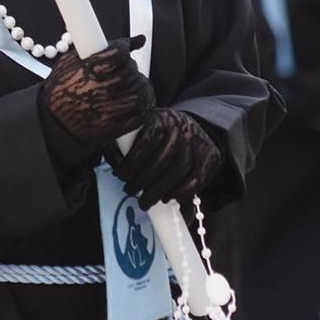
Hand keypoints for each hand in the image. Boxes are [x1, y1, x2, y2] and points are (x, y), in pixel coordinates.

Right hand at [39, 36, 153, 147]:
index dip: (125, 48)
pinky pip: (141, 114)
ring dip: (140, 86)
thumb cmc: (61, 91)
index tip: (124, 50)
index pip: (120, 52)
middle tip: (125, 69)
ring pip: (140, 92)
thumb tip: (136, 40)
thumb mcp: (71, 62)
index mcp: (86, 71)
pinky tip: (135, 101)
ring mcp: (107, 110)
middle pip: (131, 72)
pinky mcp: (115, 127)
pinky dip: (143, 106)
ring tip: (132, 85)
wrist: (52, 124)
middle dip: (131, 68)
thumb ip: (100, 48)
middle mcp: (97, 90)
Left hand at [106, 108, 223, 204]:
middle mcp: (181, 129)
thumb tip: (110, 158)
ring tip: (145, 201)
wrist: (193, 129)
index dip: (132, 161)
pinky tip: (166, 198)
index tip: (121, 176)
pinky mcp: (209, 159)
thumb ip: (122, 141)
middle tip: (130, 192)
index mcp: (161, 119)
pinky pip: (195, 180)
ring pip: (177, 171)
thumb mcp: (141, 128)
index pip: (147, 140)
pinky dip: (179, 193)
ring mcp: (197, 144)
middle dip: (142, 181)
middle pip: (161, 160)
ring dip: (158, 191)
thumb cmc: (158, 133)